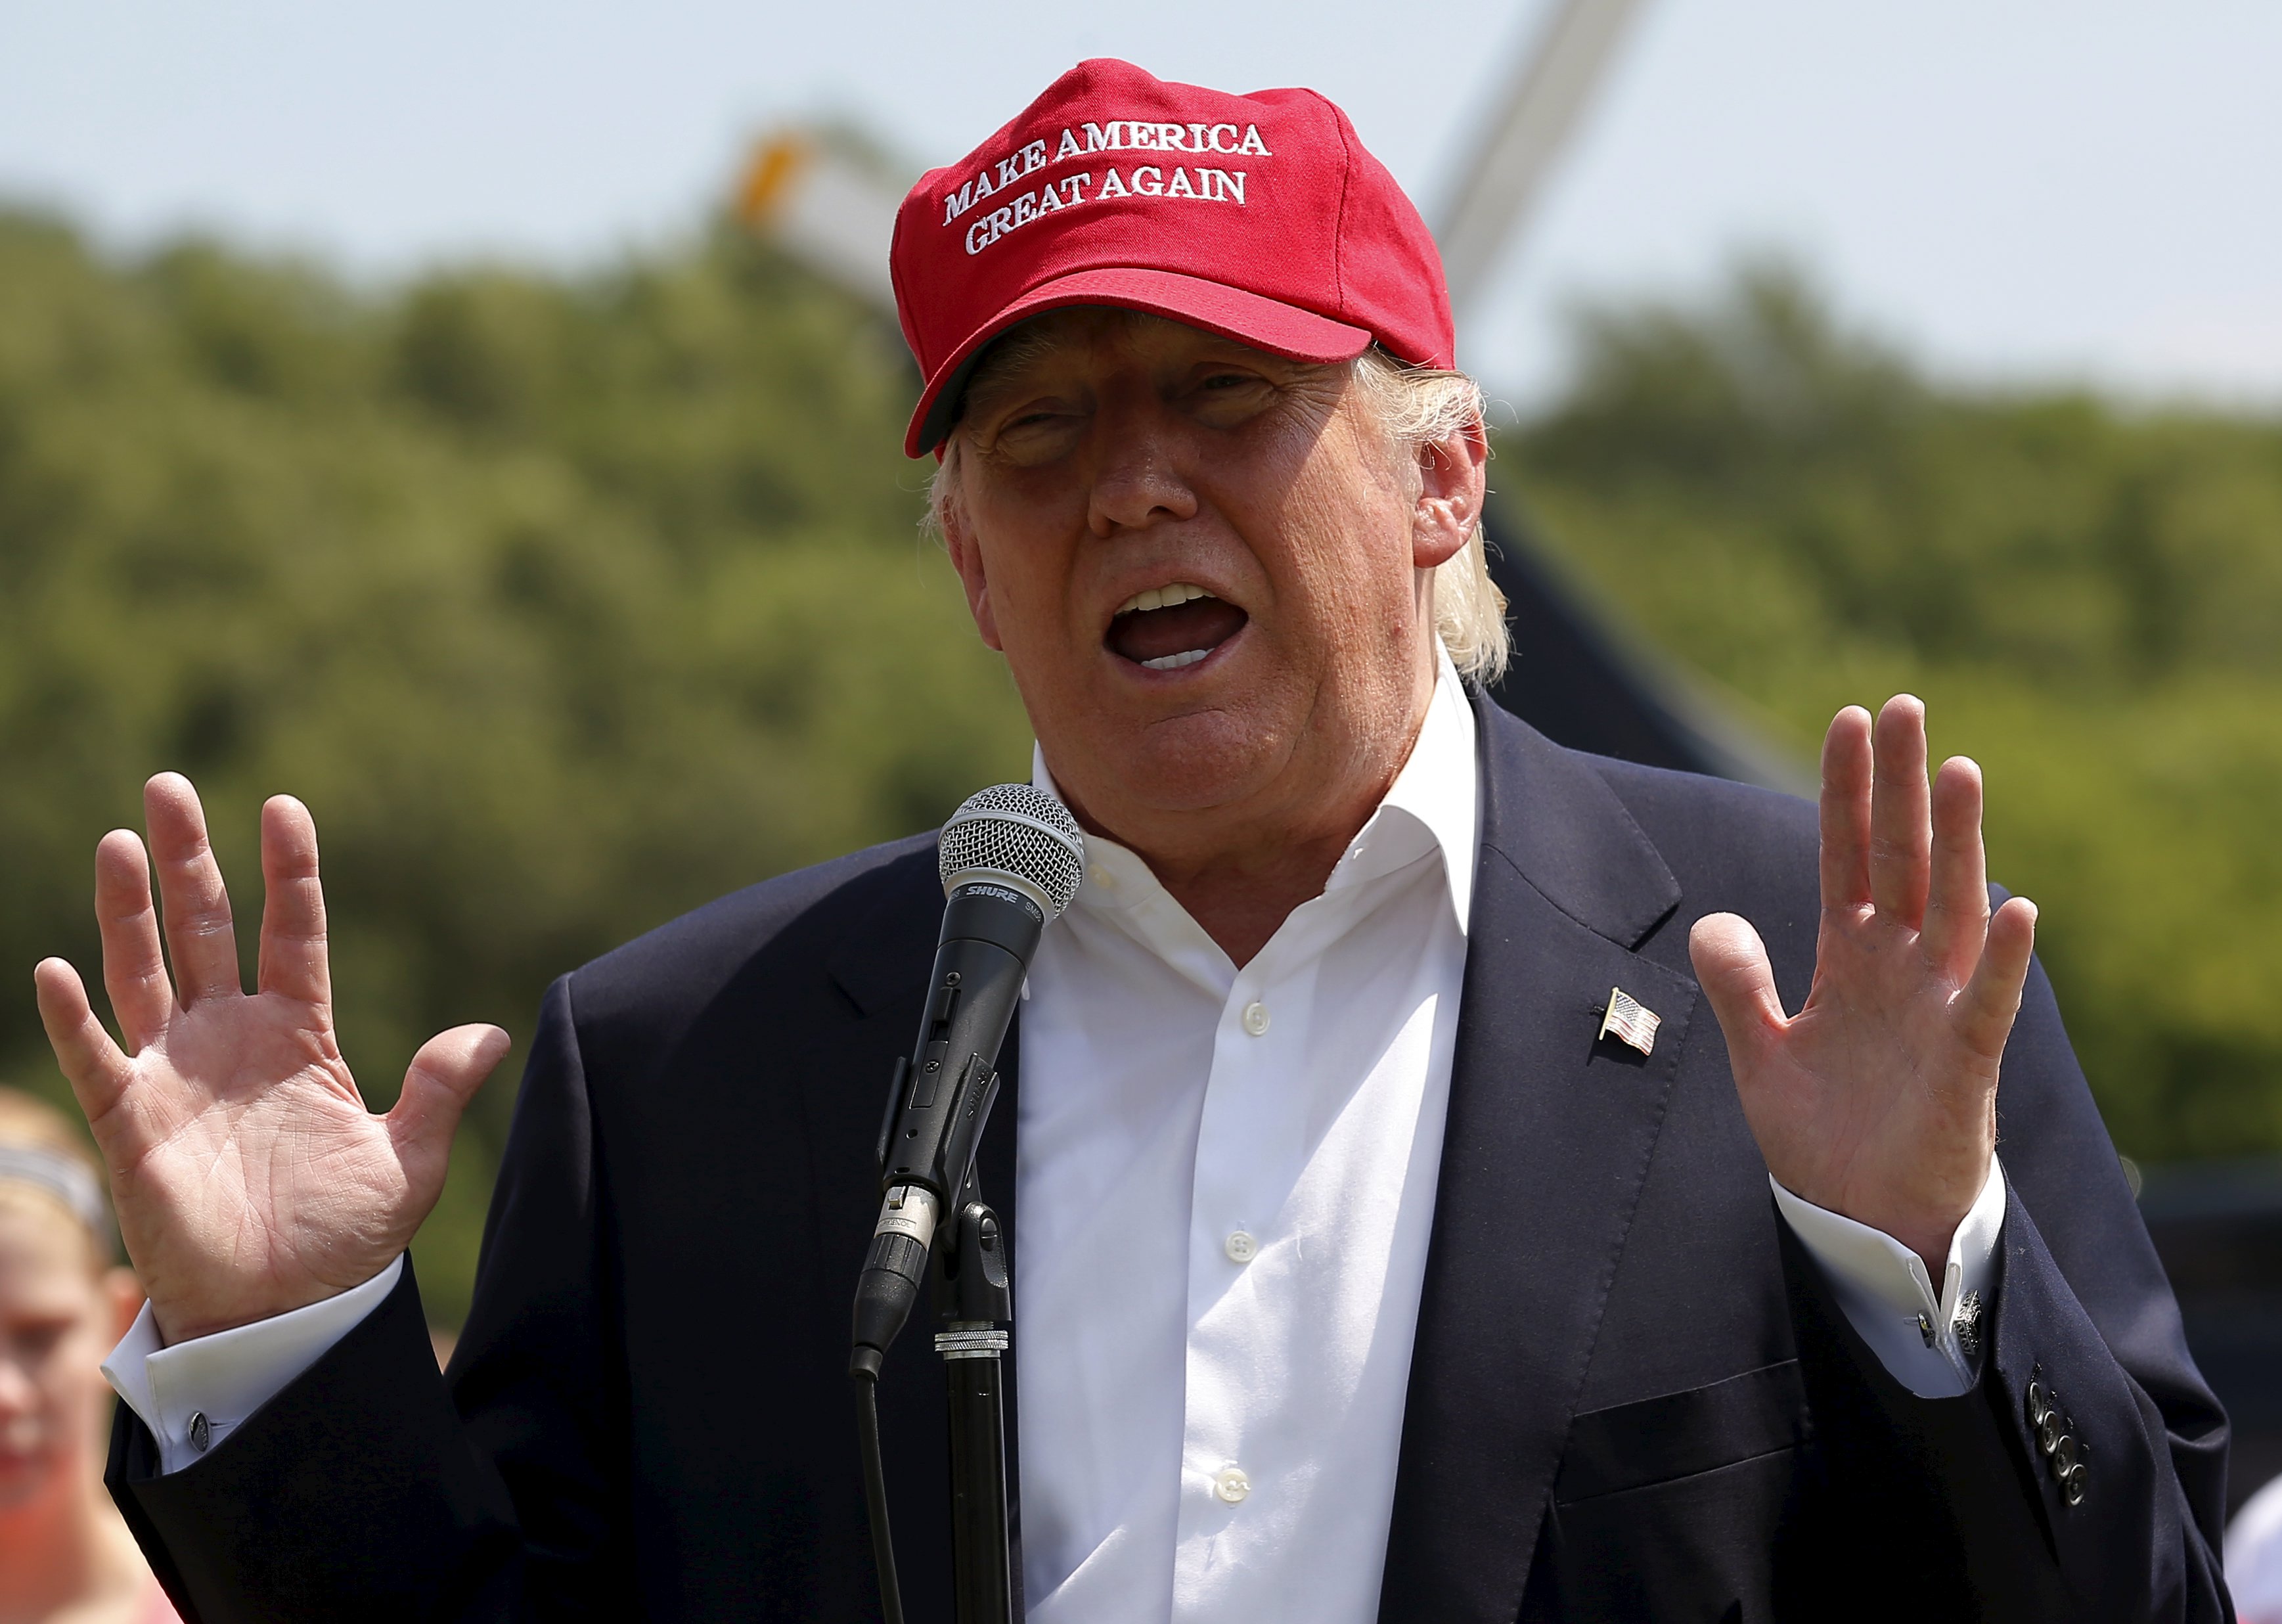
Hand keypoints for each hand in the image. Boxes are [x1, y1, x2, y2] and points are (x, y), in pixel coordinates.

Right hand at [33, 775, 509, 1343]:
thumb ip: (441, 1092)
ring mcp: (177, 1075)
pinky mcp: (133, 1123)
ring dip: (128, 908)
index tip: (284, 805)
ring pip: (145, 971)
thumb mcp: (411, 1162)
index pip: (293, 933)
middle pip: (205, 928)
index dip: (288, 872)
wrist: (288, 1313)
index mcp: (299, 1037)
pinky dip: (75, 1016)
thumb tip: (493, 1032)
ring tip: (118, 840)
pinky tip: (59, 966)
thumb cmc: (343, 1241)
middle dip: (188, 859)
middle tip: (169, 785)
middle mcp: (232, 1041)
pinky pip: (97, 1058)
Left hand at [1689, 696, 2037, 1272]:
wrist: (1863, 1221)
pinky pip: (1987, 1003)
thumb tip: (1713, 919)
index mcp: (1852, 959)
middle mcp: (1902, 969)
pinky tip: (2014, 906)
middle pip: (1902, 859)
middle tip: (1906, 706)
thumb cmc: (1825, 1138)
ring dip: (1957, 842)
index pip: (1847, 856)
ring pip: (1951, 909)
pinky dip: (2002, 958)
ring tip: (1961, 769)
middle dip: (1902, 786)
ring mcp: (1937, 1009)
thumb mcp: (1762, 1055)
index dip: (1847, 792)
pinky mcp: (1965, 1064)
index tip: (1849, 721)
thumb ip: (1738, 987)